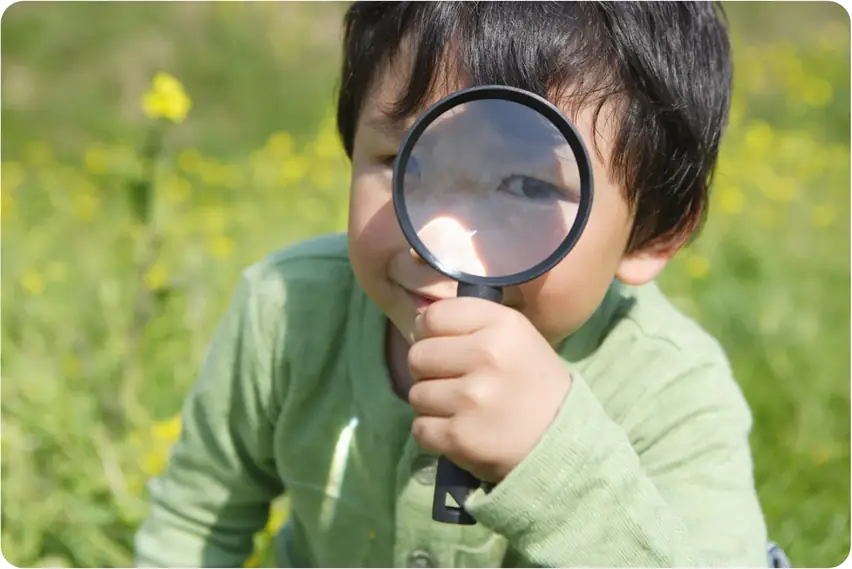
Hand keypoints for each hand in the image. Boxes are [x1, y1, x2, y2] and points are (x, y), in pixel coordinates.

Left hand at [407, 296, 573, 482]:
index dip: (430, 333)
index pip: (434, 316)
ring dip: (432, 404)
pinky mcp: (460, 436)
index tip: (445, 346)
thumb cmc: (532, 382)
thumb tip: (417, 323)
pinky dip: (432, 432)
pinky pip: (419, 428)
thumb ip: (470, 322)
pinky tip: (459, 430)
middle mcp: (487, 356)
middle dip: (429, 371)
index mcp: (502, 325)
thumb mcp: (514, 335)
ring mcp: (471, 398)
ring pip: (416, 394)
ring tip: (461, 408)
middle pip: (418, 355)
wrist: (561, 439)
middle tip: (454, 381)